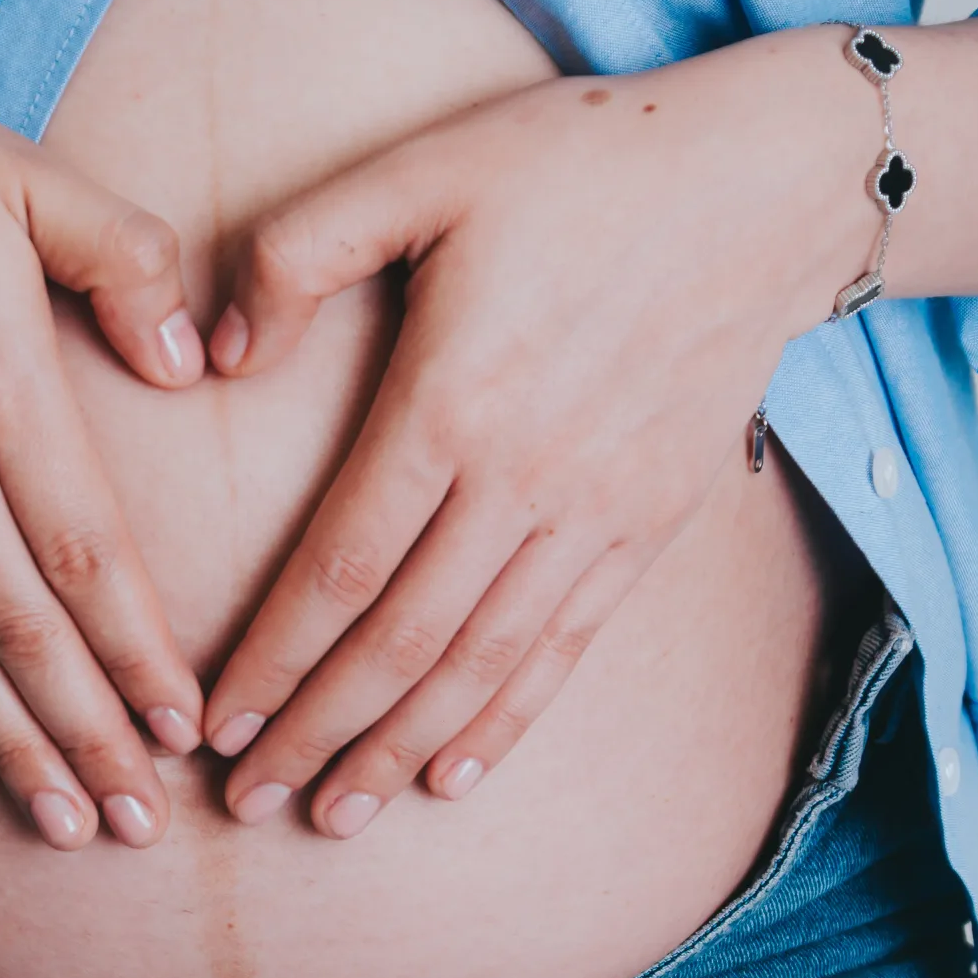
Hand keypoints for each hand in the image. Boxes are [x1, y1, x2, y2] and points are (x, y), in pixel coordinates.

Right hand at [0, 0, 206, 849]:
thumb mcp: (20, 170)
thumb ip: (127, 257)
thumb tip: (190, 364)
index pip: (86, 554)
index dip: (137, 653)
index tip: (184, 728)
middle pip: (25, 632)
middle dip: (90, 739)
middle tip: (140, 827)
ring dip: (11, 749)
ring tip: (65, 828)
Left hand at [199, 28, 875, 836]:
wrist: (761, 184)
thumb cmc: (578, 164)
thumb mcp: (420, 170)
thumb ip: (298, 254)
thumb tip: (216, 356)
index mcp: (451, 401)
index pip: (338, 568)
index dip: (272, 657)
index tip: (216, 719)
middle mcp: (523, 480)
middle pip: (398, 642)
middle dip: (315, 730)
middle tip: (248, 800)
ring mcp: (596, 512)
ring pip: (480, 665)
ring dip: (398, 748)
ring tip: (334, 813)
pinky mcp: (650, 524)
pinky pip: (567, 648)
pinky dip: (509, 719)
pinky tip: (456, 772)